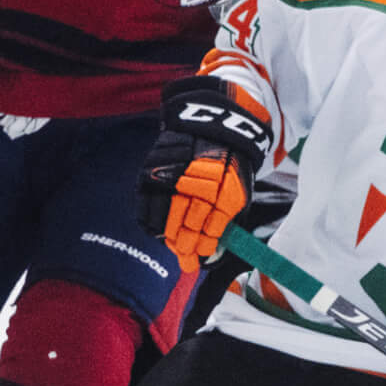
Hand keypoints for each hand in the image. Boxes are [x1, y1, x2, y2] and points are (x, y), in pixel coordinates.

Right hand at [137, 75, 272, 270]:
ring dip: (167, 235)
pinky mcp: (153, 168)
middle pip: (185, 223)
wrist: (212, 124)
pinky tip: (157, 230)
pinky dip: (150, 220)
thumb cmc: (228, 167)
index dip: (202, 246)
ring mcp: (172, 173)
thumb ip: (226, 223)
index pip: (211, 226)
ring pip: (164, 216)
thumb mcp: (239, 192)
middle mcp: (196, 180)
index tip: (198, 261)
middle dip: (184, 245)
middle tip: (184, 261)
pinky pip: (146, 203)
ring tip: (173, 245)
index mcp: (224, 187)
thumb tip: (212, 255)